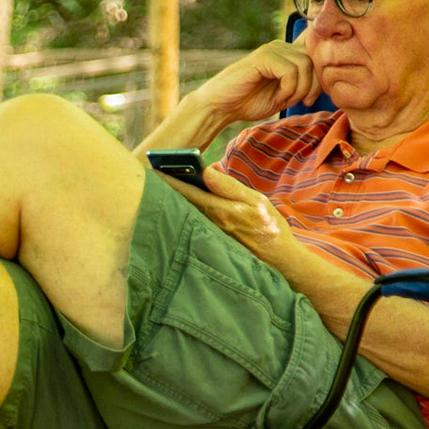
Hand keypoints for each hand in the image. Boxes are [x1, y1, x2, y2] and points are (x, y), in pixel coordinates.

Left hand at [164, 163, 298, 262]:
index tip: (153, 170)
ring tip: (162, 185)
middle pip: (182, 202)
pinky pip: (194, 222)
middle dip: (167, 189)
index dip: (169, 180)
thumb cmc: (268, 226)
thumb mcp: (254, 200)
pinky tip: (182, 204)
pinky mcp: (212, 240)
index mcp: (219, 210)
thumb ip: (228, 186)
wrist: (277, 258)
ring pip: (186, 212)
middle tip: (151, 175)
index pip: (187, 191)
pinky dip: (186, 210)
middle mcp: (209, 223)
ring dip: (175, 199)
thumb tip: (206, 170)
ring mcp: (209, 233)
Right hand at [188, 38, 320, 124]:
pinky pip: (290, 71)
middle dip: (313, 85)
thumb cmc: (249, 101)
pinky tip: (278, 96)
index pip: (315, 50)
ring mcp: (272, 50)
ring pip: (304, 64)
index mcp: (287, 53)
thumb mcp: (285, 93)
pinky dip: (288, 88)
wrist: (220, 106)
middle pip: (314, 59)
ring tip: (286, 100)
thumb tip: (326, 78)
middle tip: (303, 102)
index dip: (322, 69)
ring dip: (300, 88)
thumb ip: (303, 83)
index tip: (312, 94)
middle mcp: (281, 46)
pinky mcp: (263, 57)